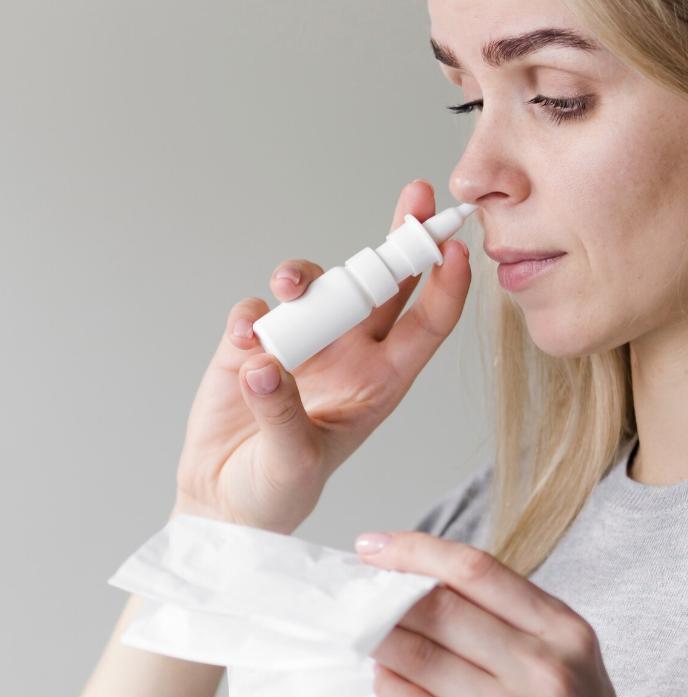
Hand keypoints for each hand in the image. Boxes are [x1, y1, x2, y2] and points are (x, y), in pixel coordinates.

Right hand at [171, 180, 471, 534]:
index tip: (456, 248)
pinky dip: (253, 313)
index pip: (425, 326)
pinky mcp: (253, 340)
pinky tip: (246, 336)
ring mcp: (303, 342)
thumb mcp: (293, 466)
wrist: (222, 499)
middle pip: (383, 282)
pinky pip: (258, 309)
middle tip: (417, 197)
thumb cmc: (277, 491)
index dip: (446, 287)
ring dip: (307, 276)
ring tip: (289, 289)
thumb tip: (264, 365)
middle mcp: (349, 352)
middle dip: (401, 237)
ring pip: (318, 284)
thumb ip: (282, 416)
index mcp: (380, 381)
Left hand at [354, 532, 634, 696]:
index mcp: (562, 627)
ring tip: (367, 630)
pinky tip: (385, 674)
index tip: (374, 545)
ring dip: (381, 639)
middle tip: (361, 592)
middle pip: (440, 609)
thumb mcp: (566, 651)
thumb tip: (425, 577)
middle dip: (388, 596)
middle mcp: (542, 668)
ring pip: (421, 657)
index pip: (474, 569)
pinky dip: (391, 685)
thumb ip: (510, 612)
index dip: (415, 550)